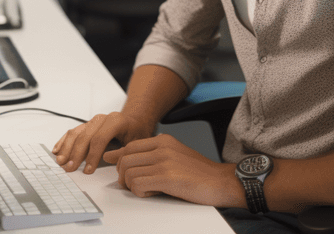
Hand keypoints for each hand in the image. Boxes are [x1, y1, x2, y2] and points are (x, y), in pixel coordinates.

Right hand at [52, 112, 154, 174]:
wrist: (135, 120)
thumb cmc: (136, 133)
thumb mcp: (136, 143)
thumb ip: (123, 151)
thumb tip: (107, 159)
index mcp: (116, 121)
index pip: (100, 138)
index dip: (92, 155)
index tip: (87, 171)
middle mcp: (102, 118)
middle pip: (86, 135)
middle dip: (76, 153)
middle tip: (69, 168)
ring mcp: (93, 121)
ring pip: (77, 132)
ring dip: (67, 147)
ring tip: (60, 162)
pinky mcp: (87, 125)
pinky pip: (73, 131)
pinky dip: (64, 140)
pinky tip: (57, 150)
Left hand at [102, 134, 244, 207]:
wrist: (222, 181)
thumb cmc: (198, 173)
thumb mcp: (175, 157)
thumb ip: (152, 156)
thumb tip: (126, 158)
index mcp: (163, 141)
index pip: (130, 146)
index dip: (118, 158)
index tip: (111, 163)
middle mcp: (162, 147)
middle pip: (125, 158)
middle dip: (123, 175)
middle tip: (132, 185)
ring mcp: (164, 161)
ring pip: (128, 172)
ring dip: (132, 186)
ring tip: (147, 189)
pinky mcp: (167, 177)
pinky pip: (138, 184)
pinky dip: (140, 193)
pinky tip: (153, 193)